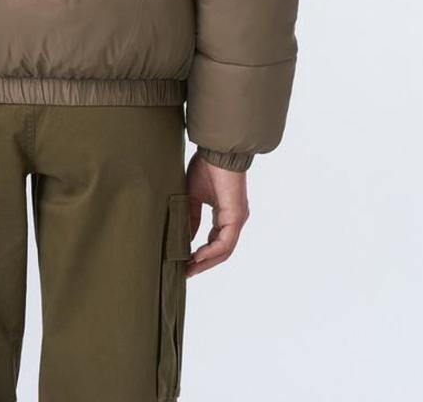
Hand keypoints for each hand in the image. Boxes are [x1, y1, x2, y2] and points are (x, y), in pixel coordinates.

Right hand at [185, 152, 249, 276]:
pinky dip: (211, 251)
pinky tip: (197, 255)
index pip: (214, 242)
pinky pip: (225, 242)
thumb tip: (187, 238)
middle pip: (221, 251)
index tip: (184, 262)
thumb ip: (191, 217)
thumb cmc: (206, 166)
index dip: (200, 254)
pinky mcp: (237, 216)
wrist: (217, 150)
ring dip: (206, 262)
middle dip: (202, 263)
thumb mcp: (192, 196)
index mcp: (225, 214)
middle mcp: (234, 220)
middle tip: (185, 273)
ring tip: (189, 268)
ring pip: (224, 250)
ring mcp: (238, 219)